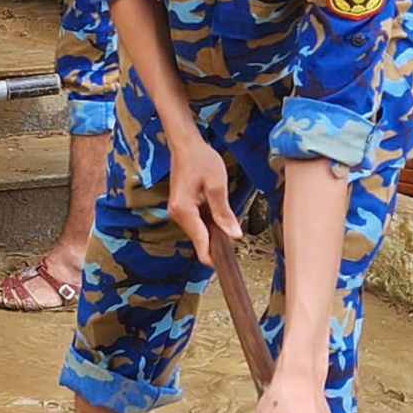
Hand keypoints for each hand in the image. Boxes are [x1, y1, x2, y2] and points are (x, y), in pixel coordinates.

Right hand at [165, 133, 240, 261]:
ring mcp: (178, 212)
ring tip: (225, 212)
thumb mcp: (217, 185)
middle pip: (199, 239)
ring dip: (213, 229)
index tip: (225, 267)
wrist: (185, 145)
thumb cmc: (201, 160)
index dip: (213, 257)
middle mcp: (177, 214)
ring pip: (199, 231)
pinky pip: (197, 222)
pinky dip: (208, 221)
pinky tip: (216, 207)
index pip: (200, 242)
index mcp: (184, 211)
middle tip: (234, 231)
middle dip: (216, 240)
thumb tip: (234, 235)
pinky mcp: (181, 208)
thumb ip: (224, 212)